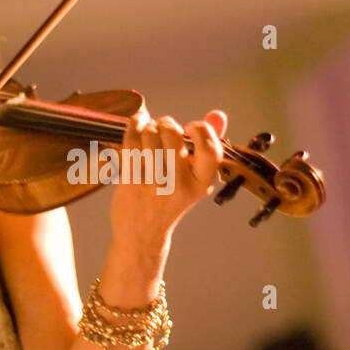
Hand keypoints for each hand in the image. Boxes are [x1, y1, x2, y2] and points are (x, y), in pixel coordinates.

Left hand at [108, 106, 227, 244]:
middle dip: (166, 124)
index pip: (210, 148)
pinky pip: (132, 140)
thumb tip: (219, 115)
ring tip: (149, 135)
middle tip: (163, 130)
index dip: (201, 130)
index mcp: (201, 183)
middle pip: (172, 133)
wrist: (142, 234)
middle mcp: (179, 183)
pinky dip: (134, 126)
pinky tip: (137, 125)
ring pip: (149, 134)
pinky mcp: (131, 179)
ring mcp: (153, 182)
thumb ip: (207, 145)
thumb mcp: (194, 179)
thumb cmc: (170, 200)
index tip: (191, 128)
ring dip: (148, 127)